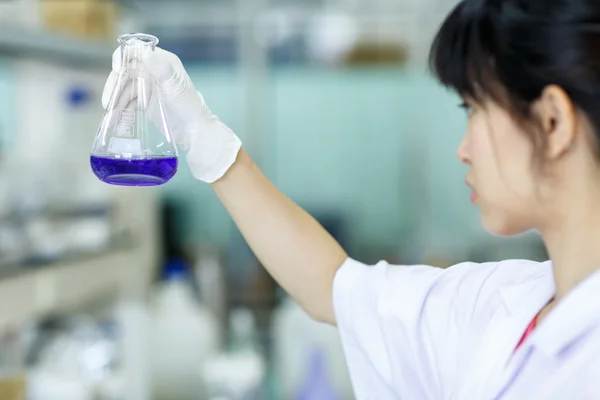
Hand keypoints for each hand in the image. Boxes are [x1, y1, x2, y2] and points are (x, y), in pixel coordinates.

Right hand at [102, 46, 241, 182]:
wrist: (194, 131)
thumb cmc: (188, 106)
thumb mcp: (174, 87)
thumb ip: (160, 69)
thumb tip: (145, 52)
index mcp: (162, 62)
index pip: (137, 52)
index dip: (122, 58)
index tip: (117, 70)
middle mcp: (153, 71)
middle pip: (126, 72)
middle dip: (115, 86)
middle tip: (108, 102)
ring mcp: (148, 86)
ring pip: (125, 88)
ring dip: (116, 99)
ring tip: (110, 114)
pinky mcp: (145, 101)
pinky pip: (128, 101)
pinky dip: (121, 108)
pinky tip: (115, 118)